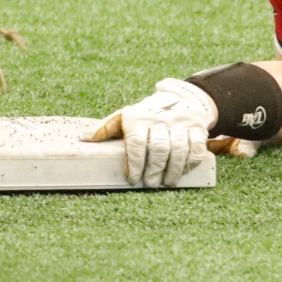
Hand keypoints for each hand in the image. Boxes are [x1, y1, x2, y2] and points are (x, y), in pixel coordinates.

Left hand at [85, 79, 217, 186]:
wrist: (180, 98)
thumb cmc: (147, 114)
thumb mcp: (126, 117)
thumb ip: (107, 128)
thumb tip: (84, 138)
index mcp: (140, 117)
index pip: (136, 142)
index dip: (134, 163)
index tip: (133, 179)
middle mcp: (161, 119)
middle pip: (158, 148)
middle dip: (153, 170)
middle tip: (150, 183)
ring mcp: (181, 123)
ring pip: (178, 149)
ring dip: (172, 170)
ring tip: (166, 182)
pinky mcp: (198, 128)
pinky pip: (197, 148)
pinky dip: (190, 162)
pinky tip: (183, 170)